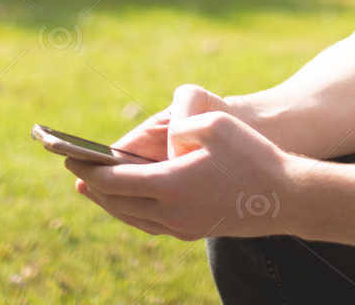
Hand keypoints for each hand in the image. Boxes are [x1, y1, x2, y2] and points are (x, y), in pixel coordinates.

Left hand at [65, 84, 295, 240]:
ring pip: (132, 217)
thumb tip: (160, 143)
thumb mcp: (214, 124)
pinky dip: (132, 212)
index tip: (67, 157)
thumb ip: (179, 127)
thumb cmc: (253, 155)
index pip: (114, 180)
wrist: (288, 197)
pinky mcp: (195, 230)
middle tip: (74, 170)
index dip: (88, 167)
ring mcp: (183, 226)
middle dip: (93, 186)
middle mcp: (170, 212)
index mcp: (170, 185)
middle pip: (117, 202)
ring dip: (109, 202)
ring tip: (94, 189)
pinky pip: (151, 223)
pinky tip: (131, 203)